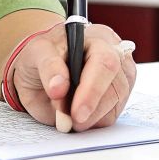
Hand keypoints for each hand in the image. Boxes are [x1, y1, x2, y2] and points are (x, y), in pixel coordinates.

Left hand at [6, 24, 135, 131]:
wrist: (43, 68)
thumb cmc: (44, 55)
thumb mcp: (37, 53)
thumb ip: (48, 67)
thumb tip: (59, 88)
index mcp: (97, 38)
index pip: (105, 62)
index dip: (92, 90)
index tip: (75, 112)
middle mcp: (115, 55)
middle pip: (116, 86)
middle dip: (91, 109)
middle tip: (70, 120)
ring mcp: (121, 77)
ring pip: (115, 105)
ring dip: (90, 117)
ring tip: (67, 113)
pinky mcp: (119, 97)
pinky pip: (111, 116)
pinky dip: (92, 121)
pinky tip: (78, 113)